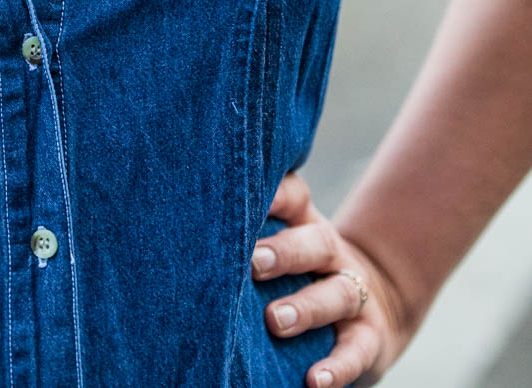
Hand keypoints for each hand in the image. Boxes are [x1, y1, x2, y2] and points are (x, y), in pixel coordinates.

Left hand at [250, 171, 413, 386]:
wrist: (373, 307)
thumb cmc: (301, 274)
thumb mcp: (283, 248)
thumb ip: (250, 240)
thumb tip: (189, 240)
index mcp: (305, 224)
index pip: (293, 197)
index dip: (272, 194)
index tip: (238, 196)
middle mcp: (332, 254)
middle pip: (316, 242)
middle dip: (284, 252)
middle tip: (253, 264)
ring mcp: (356, 295)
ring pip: (337, 294)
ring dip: (306, 308)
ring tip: (275, 321)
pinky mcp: (369, 338)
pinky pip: (356, 352)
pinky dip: (337, 368)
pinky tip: (315, 381)